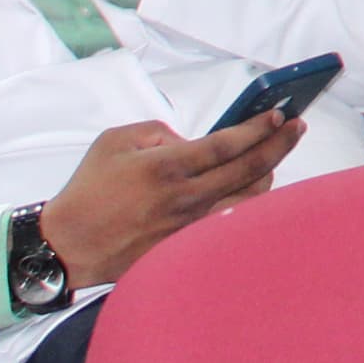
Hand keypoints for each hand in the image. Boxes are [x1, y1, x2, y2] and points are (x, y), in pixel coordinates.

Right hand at [35, 113, 300, 285]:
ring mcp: (188, 226)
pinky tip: (254, 190)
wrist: (67, 245)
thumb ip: (160, 131)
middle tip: (296, 127)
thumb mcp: (115, 141)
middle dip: (280, 144)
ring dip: (269, 174)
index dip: (259, 128)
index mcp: (166, 167)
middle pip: (250, 169)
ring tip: (275, 156)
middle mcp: (184, 198)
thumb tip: (193, 140)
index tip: (279, 115)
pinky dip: (247, 204)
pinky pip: (229, 223)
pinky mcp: (186, 247)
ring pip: (248, 199)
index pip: (228, 144)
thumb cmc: (88, 189)